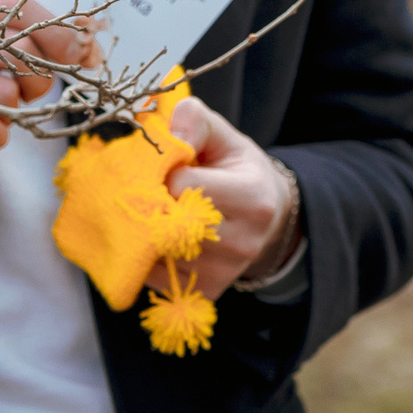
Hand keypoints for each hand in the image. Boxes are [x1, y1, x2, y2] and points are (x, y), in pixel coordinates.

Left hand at [148, 98, 296, 301]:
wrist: (267, 217)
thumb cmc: (237, 170)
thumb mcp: (224, 137)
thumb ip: (196, 121)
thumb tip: (170, 133)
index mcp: (252, 197)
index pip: (183, 186)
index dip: (163, 172)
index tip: (165, 168)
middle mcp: (244, 241)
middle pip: (169, 222)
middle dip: (150, 203)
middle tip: (149, 190)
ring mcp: (226, 271)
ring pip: (160, 252)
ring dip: (144, 231)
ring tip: (153, 212)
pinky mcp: (208, 291)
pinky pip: (158, 277)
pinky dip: (148, 257)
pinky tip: (158, 238)